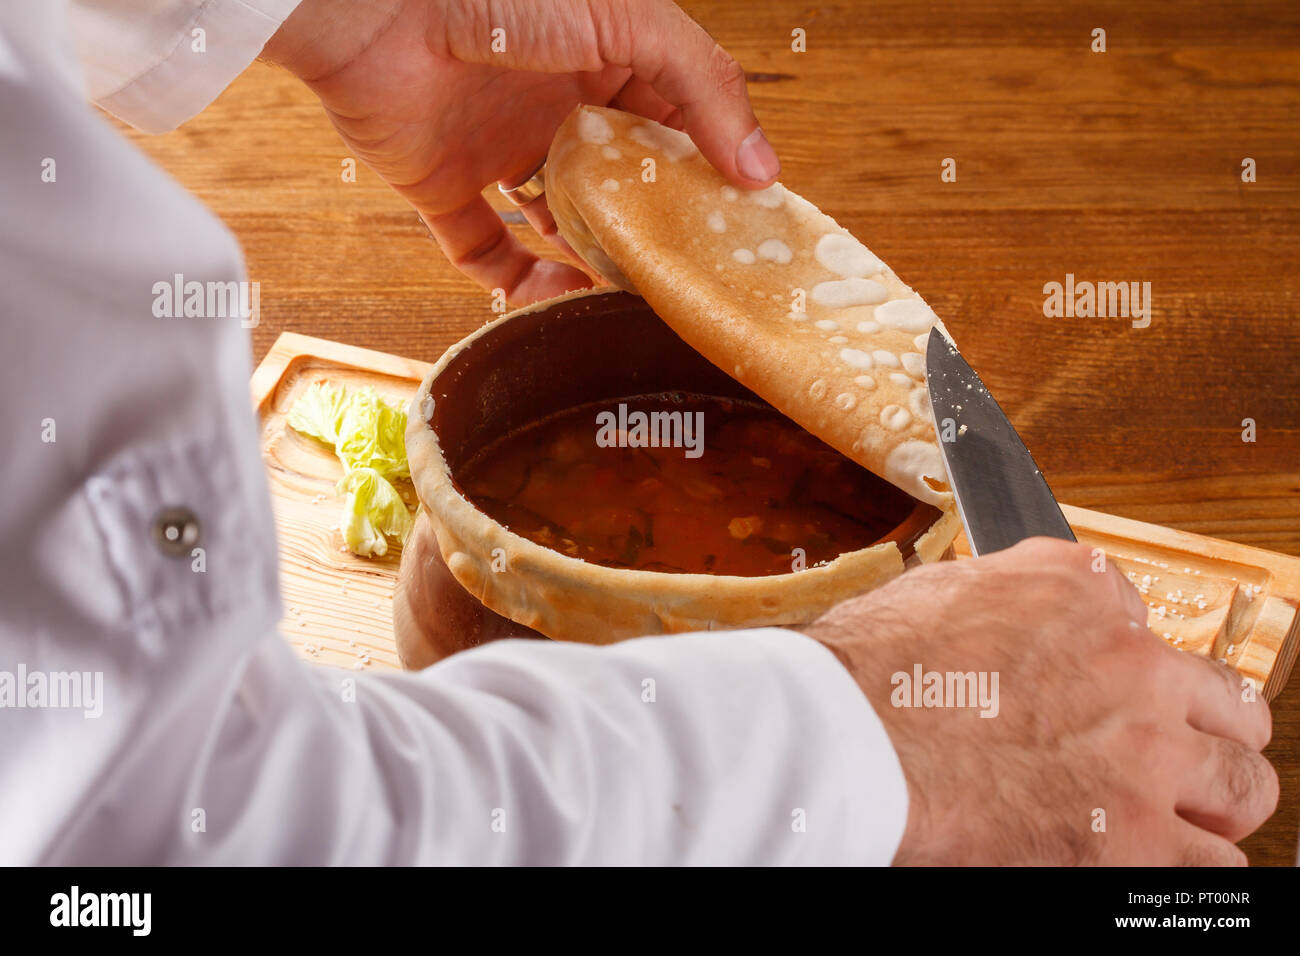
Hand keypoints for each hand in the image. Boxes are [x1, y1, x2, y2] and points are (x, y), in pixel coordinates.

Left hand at [263, 0, 779, 304]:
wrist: (378, 7)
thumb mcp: (630, 21)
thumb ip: (703, 86)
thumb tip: (762, 170)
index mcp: (602, 62)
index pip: (670, 126)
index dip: (706, 172)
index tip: (741, 223)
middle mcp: (553, 110)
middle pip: (617, 184)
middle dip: (652, 227)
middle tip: (692, 272)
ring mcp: (498, 152)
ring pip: (559, 226)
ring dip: (593, 261)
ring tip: (635, 294)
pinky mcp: (443, 189)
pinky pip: (489, 255)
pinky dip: (523, 284)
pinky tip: (565, 297)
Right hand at [806, 537, 1277, 864]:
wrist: (846, 738)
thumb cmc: (867, 669)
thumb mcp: (936, 591)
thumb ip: (995, 597)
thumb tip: (997, 623)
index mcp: (1076, 590)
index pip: (1141, 618)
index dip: (1122, 660)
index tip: (1105, 688)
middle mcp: (1130, 662)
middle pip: (1225, 699)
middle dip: (1205, 728)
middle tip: (1176, 753)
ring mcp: (1143, 753)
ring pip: (1243, 783)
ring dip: (1212, 800)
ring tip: (1180, 817)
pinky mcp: (1132, 837)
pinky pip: (1215, 867)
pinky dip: (1187, 865)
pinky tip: (1151, 859)